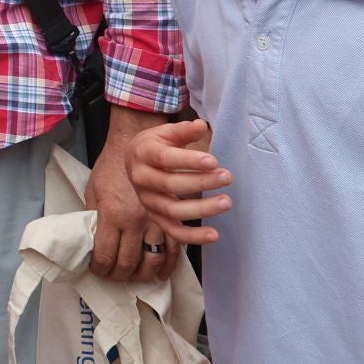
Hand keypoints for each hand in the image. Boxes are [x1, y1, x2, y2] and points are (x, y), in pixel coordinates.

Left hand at [86, 112, 176, 281]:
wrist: (138, 145)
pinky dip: (169, 265)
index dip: (101, 269)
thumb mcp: (93, 190)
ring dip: (145, 275)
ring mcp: (155, 221)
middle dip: (121, 276)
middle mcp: (134, 222)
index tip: (99, 271)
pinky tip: (162, 273)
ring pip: (152, 260)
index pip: (105, 255)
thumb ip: (93, 216)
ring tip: (138, 278)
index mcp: (111, 215)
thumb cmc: (111, 166)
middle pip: (129, 263)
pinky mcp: (171, 217)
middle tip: (117, 278)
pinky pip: (174, 249)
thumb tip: (90, 239)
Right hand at [127, 120, 230, 246]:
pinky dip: (192, 237)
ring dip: (201, 209)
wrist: (135, 160)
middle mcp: (141, 179)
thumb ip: (185, 130)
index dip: (189, 161)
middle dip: (201, 182)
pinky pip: (173, 231)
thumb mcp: (167, 132)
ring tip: (226, 202)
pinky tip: (214, 235)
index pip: (165, 158)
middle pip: (170, 184)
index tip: (213, 161)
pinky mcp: (155, 217)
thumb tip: (201, 126)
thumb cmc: (157, 144)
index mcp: (143, 153)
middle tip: (227, 177)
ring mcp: (147, 201)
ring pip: (173, 210)